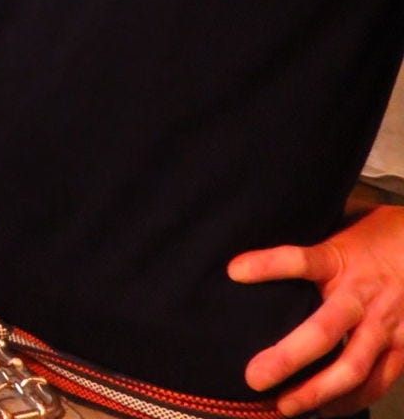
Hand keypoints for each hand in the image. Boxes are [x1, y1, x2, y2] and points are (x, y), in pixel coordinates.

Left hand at [228, 205, 403, 414]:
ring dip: (317, 392)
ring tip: (285, 407)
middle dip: (287, 358)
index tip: (233, 272)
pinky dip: (352, 401)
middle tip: (253, 377)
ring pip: (352, 368)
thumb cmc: (380, 232)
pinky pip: (378, 382)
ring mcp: (387, 326)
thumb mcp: (345, 220)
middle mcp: (362, 296)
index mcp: (340, 259)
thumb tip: (268, 222)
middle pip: (322, 331)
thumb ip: (313, 232)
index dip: (267, 265)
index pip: (299, 260)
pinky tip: (325, 411)